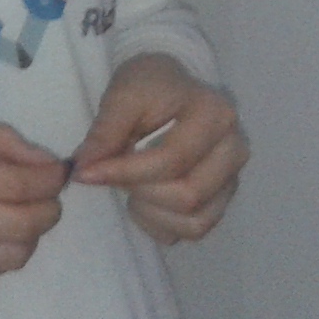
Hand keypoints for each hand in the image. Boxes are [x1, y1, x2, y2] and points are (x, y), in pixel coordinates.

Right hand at [0, 121, 67, 284]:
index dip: (48, 178)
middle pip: (19, 224)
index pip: (11, 180)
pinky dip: (2, 251)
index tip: (58, 170)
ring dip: (30, 235)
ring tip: (20, 214)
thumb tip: (44, 160)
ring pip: (9, 255)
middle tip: (47, 194)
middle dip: (48, 210)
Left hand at [70, 52, 247, 243]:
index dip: (125, 171)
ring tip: (128, 185)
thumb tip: (84, 168)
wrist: (169, 89)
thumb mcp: (123, 94)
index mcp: (216, 115)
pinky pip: (192, 231)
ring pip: (194, 222)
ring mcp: (232, 180)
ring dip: (150, 211)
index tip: (85, 172)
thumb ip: (105, 131)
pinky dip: (160, 224)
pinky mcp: (222, 201)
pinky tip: (143, 200)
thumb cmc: (148, 87)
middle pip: (187, 196)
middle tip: (110, 174)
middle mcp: (234, 150)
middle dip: (138, 190)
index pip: (172, 159)